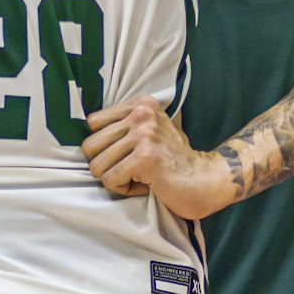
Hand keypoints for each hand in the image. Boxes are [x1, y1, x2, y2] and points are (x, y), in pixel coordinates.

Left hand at [82, 97, 232, 219]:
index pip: (92, 123)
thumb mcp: (150, 131)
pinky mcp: (145, 157)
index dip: (105, 146)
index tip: (129, 153)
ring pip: (97, 165)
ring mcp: (144, 134)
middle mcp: (142, 114)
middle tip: (132, 168)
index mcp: (141, 104)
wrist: (206, 180)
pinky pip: (110, 179)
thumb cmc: (173, 161)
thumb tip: (86, 131)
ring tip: (141, 176)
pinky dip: (124, 189)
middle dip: (106, 164)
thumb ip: (124, 126)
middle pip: (89, 145)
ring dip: (116, 178)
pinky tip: (147, 184)